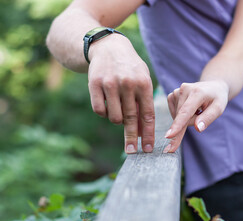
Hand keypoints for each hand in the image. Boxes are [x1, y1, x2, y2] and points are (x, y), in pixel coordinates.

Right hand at [87, 34, 154, 153]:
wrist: (108, 47)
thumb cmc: (129, 68)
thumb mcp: (142, 79)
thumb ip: (142, 103)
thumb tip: (140, 131)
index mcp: (144, 83)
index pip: (147, 114)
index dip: (148, 134)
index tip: (147, 148)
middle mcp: (127, 83)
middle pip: (131, 119)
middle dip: (132, 138)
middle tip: (133, 151)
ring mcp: (110, 84)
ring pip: (114, 117)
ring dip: (117, 120)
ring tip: (118, 108)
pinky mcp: (94, 84)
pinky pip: (99, 111)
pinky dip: (104, 113)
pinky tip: (107, 104)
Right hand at [164, 81, 228, 152]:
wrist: (212, 87)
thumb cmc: (216, 98)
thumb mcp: (218, 108)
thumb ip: (208, 118)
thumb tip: (197, 128)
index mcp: (197, 92)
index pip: (185, 112)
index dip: (177, 125)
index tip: (169, 136)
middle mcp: (184, 89)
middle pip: (182, 117)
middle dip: (191, 121)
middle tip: (201, 113)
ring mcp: (176, 92)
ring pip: (178, 116)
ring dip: (187, 118)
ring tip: (197, 109)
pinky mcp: (171, 95)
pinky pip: (174, 113)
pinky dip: (182, 115)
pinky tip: (189, 108)